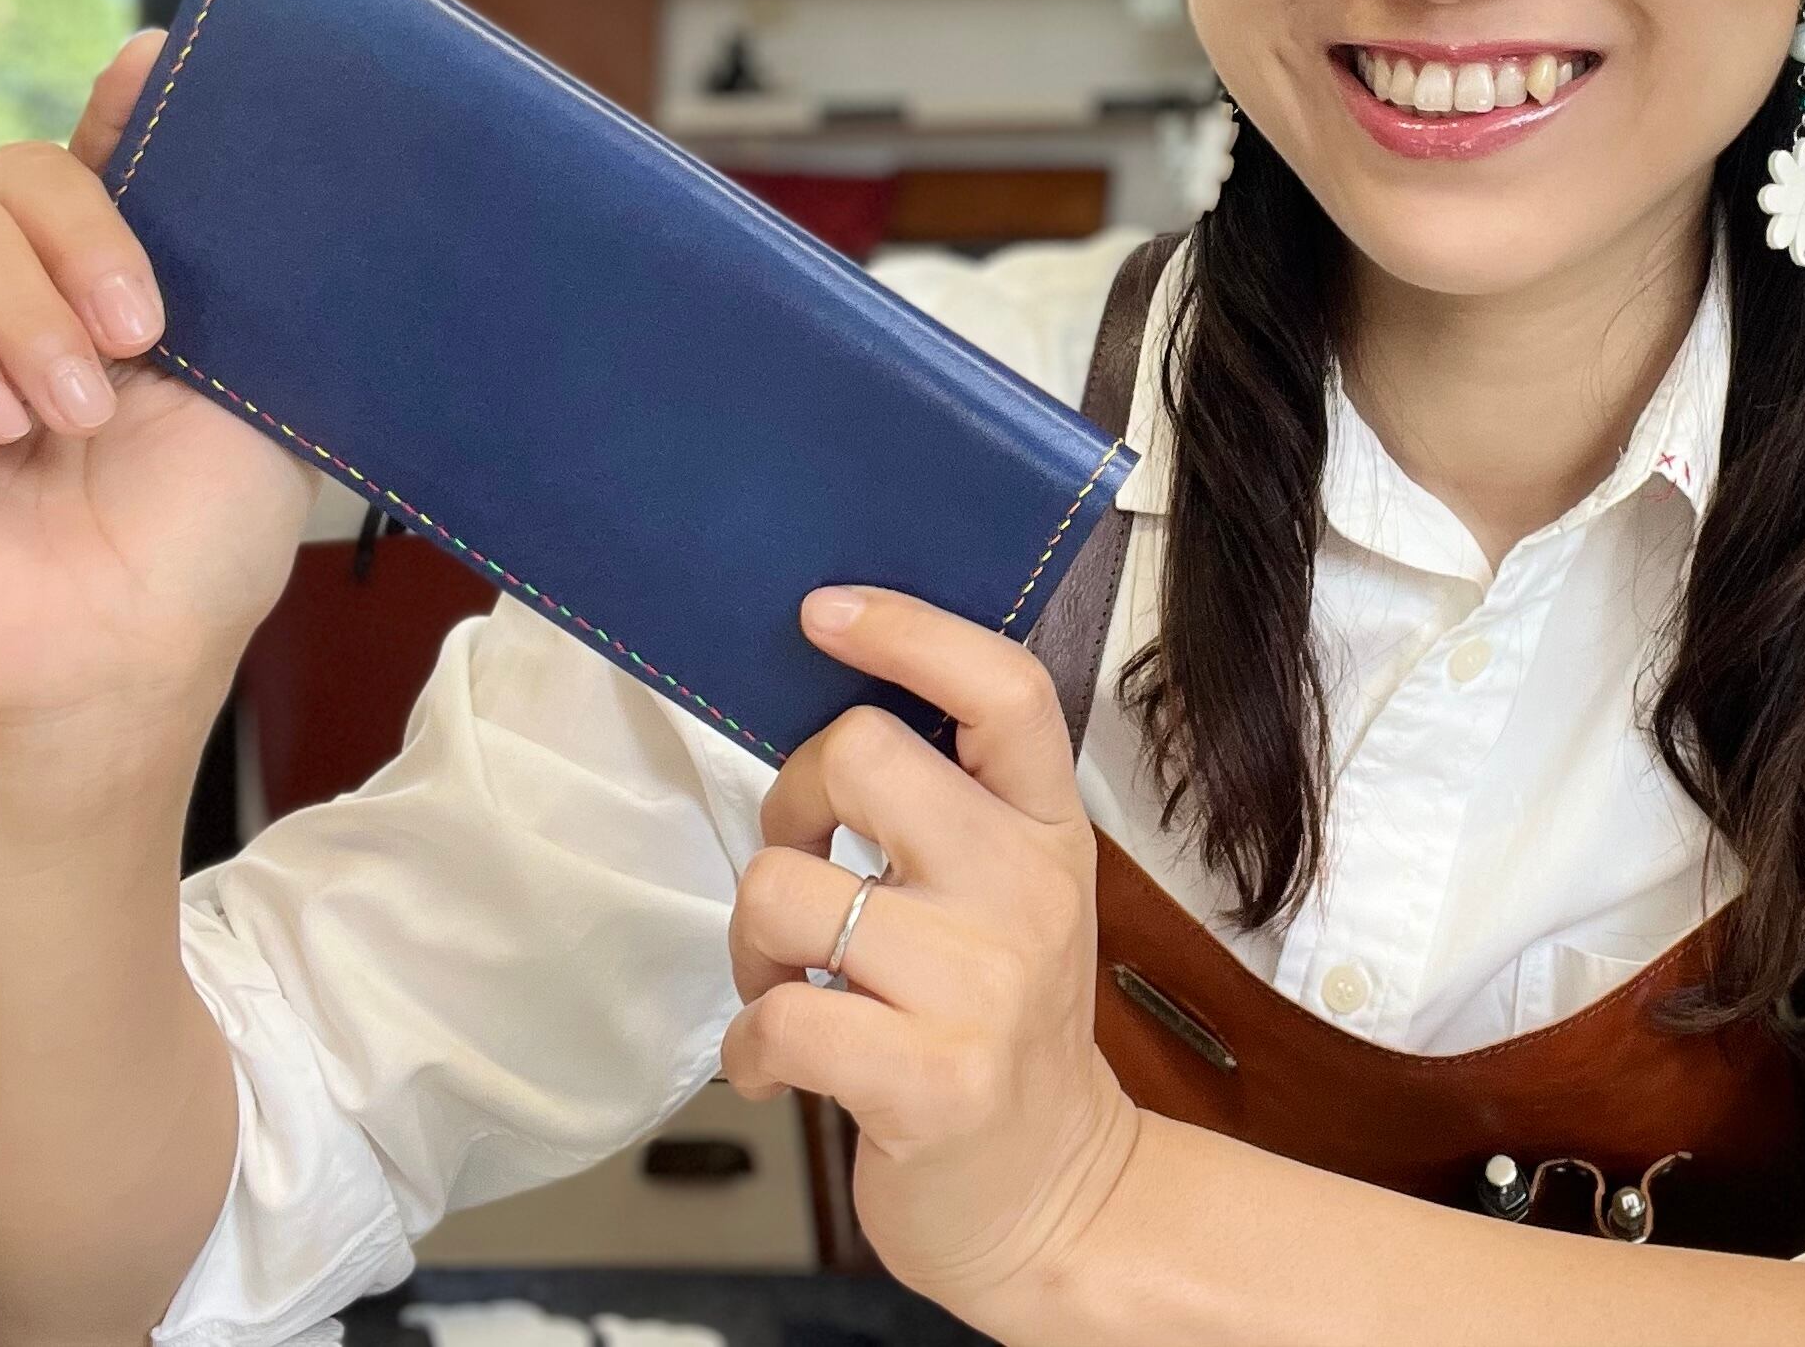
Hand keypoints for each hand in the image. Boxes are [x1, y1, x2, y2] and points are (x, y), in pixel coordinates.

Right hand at [0, 29, 316, 751]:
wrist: (122, 657)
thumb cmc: (203, 543)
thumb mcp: (260, 388)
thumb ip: (246, 274)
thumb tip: (251, 154)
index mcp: (129, 276)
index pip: (108, 151)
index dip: (124, 100)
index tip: (153, 66)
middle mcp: (32, 291)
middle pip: (21, 169)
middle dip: (86, 233)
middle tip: (142, 329)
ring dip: (29, 314)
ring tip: (79, 412)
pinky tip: (4, 428)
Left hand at [723, 587, 1138, 1324]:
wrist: (1054, 1192)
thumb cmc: (1002, 1028)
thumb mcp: (1015, 895)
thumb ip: (953, 806)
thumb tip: (835, 704)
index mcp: (1051, 831)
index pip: (1004, 688)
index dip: (910, 630)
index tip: (824, 611)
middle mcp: (1026, 892)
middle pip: (862, 755)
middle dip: (789, 802)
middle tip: (804, 864)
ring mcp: (979, 987)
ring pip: (785, 890)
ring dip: (751, 947)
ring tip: (792, 987)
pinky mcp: (925, 1081)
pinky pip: (775, 1018)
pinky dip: (750, 1048)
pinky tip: (785, 1064)